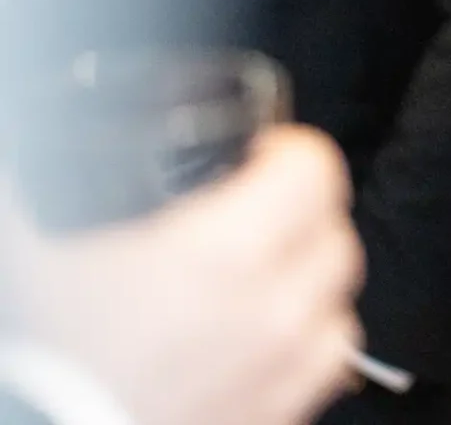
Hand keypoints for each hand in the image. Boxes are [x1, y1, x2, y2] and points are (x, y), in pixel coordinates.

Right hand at [3, 126, 365, 424]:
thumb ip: (34, 186)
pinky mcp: (273, 418)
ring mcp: (278, 375)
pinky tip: (268, 337)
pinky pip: (325, 369)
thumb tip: (25, 135)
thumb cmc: (44, 363)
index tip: (262, 154)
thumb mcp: (31, 255)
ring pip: (339, 305)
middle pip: (334, 237)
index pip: (314, 172)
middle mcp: (269, 315)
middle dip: (304, 213)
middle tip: (258, 211)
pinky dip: (308, 345)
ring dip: (312, 283)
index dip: (289, 150)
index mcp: (223, 255)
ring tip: (267, 275)